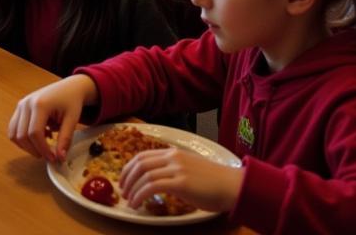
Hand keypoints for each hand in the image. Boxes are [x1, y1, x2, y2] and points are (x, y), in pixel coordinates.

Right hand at [8, 74, 97, 161]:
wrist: (69, 87)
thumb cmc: (71, 101)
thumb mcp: (72, 119)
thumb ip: (65, 139)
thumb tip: (60, 158)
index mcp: (40, 104)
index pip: (35, 133)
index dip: (43, 149)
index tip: (53, 158)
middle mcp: (26, 103)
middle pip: (22, 135)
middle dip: (34, 150)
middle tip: (48, 156)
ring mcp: (21, 105)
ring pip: (14, 133)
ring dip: (26, 146)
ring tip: (43, 146)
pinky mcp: (20, 108)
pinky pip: (14, 128)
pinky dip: (23, 138)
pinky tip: (39, 136)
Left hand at [119, 148, 243, 214]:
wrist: (232, 185)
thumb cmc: (214, 182)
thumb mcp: (189, 169)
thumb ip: (173, 169)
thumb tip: (158, 180)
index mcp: (173, 152)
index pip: (143, 155)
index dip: (129, 167)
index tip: (124, 179)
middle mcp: (173, 157)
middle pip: (140, 163)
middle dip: (127, 177)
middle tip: (122, 190)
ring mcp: (177, 168)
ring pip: (145, 175)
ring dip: (133, 188)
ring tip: (129, 200)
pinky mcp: (181, 182)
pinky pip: (153, 186)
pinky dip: (141, 194)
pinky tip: (138, 204)